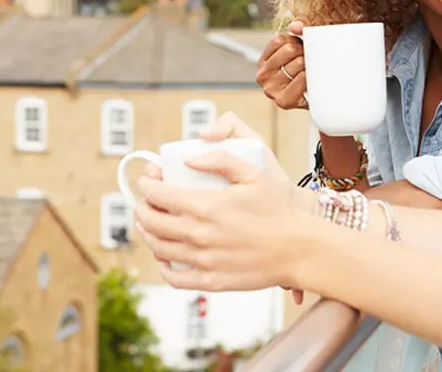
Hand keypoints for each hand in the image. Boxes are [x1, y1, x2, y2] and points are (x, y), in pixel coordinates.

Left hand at [134, 138, 308, 292]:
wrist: (298, 249)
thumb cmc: (279, 210)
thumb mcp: (255, 173)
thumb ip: (220, 160)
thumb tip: (188, 159)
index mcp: (207, 206)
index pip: (159, 195)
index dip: (147, 184)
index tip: (148, 180)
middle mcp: (200, 235)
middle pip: (151, 222)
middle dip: (142, 207)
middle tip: (146, 201)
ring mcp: (203, 261)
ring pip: (159, 248)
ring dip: (148, 233)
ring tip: (153, 224)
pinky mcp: (211, 281)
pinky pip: (173, 276)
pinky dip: (163, 264)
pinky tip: (166, 254)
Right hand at [256, 20, 307, 110]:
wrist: (318, 96)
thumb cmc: (308, 68)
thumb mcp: (303, 44)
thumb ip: (301, 27)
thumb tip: (296, 25)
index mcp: (263, 60)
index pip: (279, 40)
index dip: (295, 40)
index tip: (301, 48)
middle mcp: (262, 75)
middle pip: (290, 49)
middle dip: (304, 52)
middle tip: (308, 60)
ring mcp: (271, 89)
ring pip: (297, 63)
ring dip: (309, 64)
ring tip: (310, 70)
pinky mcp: (283, 100)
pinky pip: (302, 78)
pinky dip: (309, 76)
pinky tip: (310, 79)